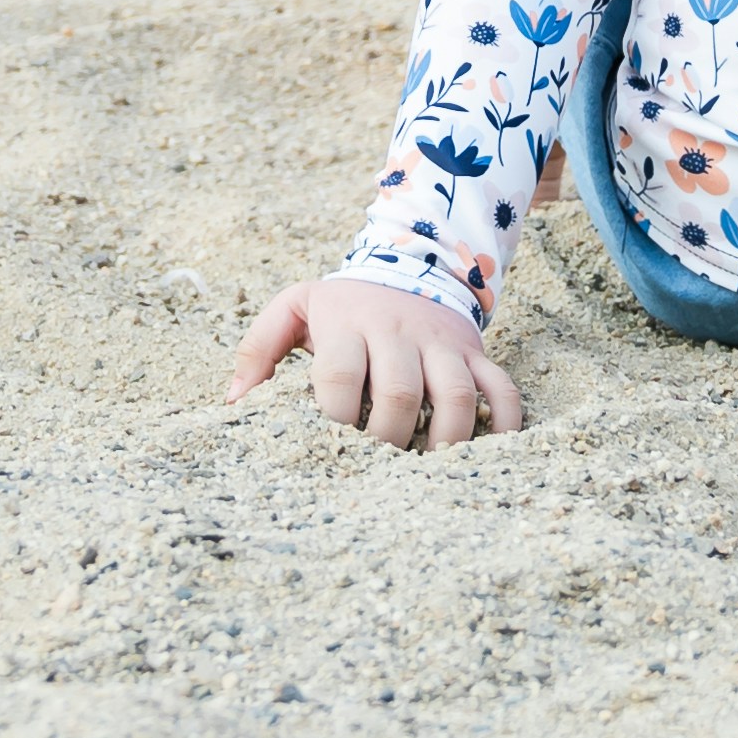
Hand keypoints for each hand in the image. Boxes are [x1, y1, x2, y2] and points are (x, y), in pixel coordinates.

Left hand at [225, 276, 526, 447]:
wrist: (414, 262)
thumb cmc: (344, 304)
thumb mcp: (295, 307)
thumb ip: (259, 348)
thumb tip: (235, 402)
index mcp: (349, 323)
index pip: (340, 375)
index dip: (333, 419)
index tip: (326, 452)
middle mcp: (399, 332)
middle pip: (398, 393)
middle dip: (385, 441)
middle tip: (373, 473)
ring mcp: (443, 344)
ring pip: (455, 395)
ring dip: (443, 441)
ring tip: (425, 475)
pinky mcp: (476, 353)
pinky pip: (501, 388)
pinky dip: (502, 424)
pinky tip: (488, 453)